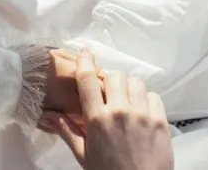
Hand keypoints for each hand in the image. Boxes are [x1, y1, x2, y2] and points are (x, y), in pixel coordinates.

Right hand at [40, 50, 172, 169]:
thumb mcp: (84, 155)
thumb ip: (66, 130)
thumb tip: (46, 115)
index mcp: (97, 120)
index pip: (87, 79)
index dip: (85, 61)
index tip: (85, 52)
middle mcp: (120, 112)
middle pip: (114, 76)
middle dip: (110, 82)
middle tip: (109, 93)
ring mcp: (142, 115)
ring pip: (135, 82)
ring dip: (129, 88)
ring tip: (126, 102)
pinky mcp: (160, 121)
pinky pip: (153, 96)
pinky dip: (147, 100)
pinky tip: (142, 113)